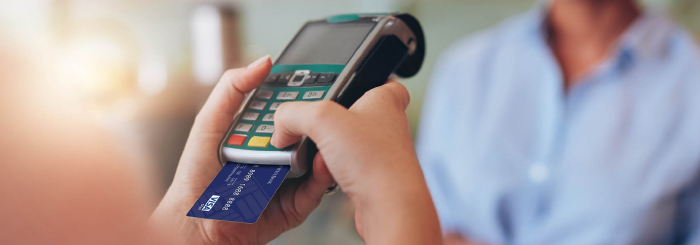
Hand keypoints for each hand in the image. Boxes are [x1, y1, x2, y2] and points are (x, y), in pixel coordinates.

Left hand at [150, 56, 334, 244]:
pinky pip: (315, 191)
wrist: (195, 224)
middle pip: (306, 133)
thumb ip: (232, 90)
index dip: (301, 96)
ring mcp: (288, 181)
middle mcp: (276, 156)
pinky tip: (321, 165)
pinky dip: (322, 178)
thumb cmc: (196, 179)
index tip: (316, 82)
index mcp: (260, 135)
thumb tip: (262, 63)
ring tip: (329, 135)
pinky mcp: (295, 207)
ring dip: (325, 149)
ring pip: (316, 162)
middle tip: (326, 110)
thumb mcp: (210, 123)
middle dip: (319, 122)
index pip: (288, 110)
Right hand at [271, 81, 441, 243]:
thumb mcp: (322, 120)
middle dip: (332, 118)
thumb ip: (294, 114)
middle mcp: (387, 126)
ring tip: (314, 151)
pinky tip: (324, 173)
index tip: (348, 81)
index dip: (366, 80)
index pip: (383, 81)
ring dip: (329, 147)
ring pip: (349, 144)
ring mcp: (381, 153)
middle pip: (356, 114)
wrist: (389, 208)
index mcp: (385, 101)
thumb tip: (281, 125)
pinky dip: (331, 170)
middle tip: (311, 120)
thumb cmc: (377, 161)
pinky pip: (346, 168)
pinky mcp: (373, 178)